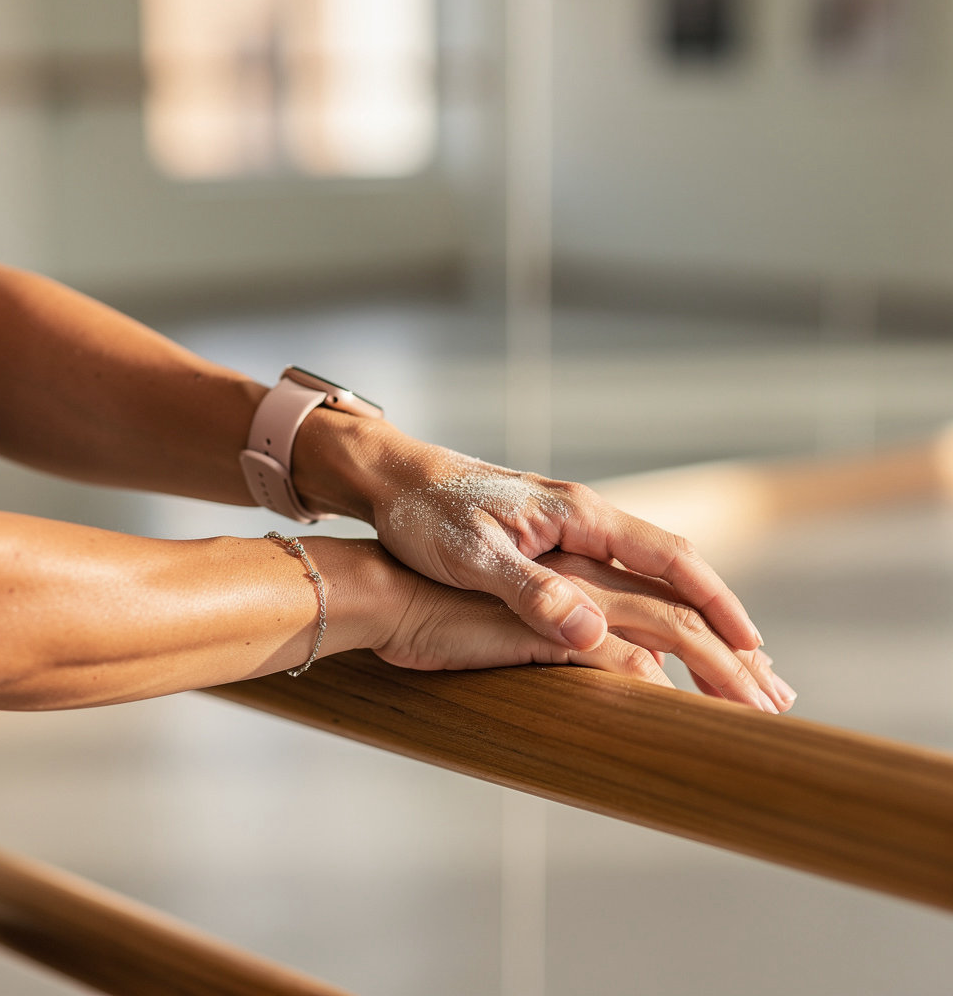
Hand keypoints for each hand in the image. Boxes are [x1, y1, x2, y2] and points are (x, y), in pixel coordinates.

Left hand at [375, 550, 793, 712]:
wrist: (394, 480)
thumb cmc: (426, 513)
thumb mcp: (473, 555)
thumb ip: (531, 591)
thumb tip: (596, 632)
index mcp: (580, 515)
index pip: (670, 556)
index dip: (716, 602)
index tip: (754, 647)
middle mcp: (587, 521)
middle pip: (675, 572)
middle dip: (722, 623)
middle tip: (763, 678)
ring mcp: (572, 536)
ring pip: (652, 581)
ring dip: (694, 624)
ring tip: (731, 672)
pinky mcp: (553, 550)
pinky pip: (620, 585)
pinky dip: (653, 618)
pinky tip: (658, 652)